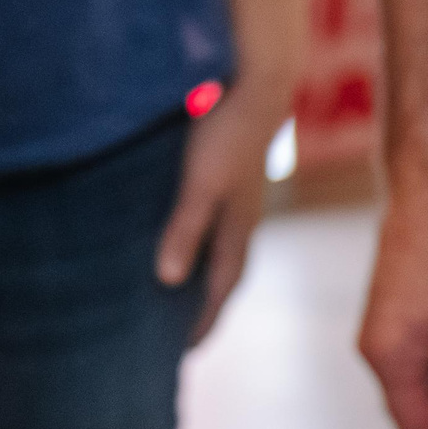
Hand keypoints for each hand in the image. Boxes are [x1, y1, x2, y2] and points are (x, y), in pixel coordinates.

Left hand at [157, 77, 293, 345]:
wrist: (258, 78)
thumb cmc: (226, 130)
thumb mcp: (200, 184)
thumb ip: (185, 230)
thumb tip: (168, 282)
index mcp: (238, 230)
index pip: (220, 290)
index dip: (202, 321)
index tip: (183, 351)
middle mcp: (242, 218)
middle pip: (222, 274)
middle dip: (202, 304)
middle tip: (176, 331)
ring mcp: (238, 195)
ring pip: (218, 246)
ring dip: (200, 270)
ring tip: (174, 287)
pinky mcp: (229, 171)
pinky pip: (212, 218)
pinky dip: (196, 236)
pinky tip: (178, 229)